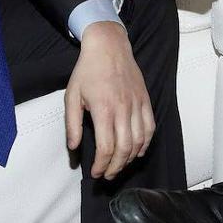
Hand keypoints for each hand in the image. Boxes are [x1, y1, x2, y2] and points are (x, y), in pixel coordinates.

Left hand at [64, 21, 154, 180]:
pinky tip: (138, 151)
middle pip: (124, 148)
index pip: (106, 147)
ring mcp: (137, 104)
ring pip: (139, 140)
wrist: (109, 46)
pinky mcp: (145, 100)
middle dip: (116, 167)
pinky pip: (150, 126)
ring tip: (120, 165)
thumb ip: (72, 124)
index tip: (95, 172)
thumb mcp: (71, 96)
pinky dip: (146, 143)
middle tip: (107, 175)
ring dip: (130, 158)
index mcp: (103, 108)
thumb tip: (74, 147)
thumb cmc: (88, 70)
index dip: (101, 165)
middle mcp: (123, 108)